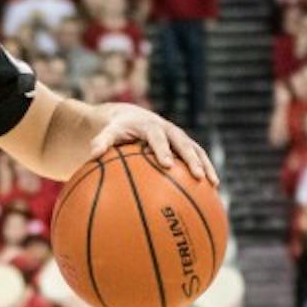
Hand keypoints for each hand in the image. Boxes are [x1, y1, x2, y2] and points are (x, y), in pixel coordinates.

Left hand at [89, 104, 217, 184]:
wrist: (131, 117)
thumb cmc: (117, 129)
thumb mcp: (107, 132)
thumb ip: (101, 142)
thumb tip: (93, 155)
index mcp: (151, 127)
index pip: (158, 138)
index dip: (163, 150)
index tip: (166, 165)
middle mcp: (169, 130)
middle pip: (184, 144)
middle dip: (191, 159)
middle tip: (197, 176)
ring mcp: (179, 137)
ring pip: (196, 150)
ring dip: (205, 165)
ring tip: (213, 183)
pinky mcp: (184, 145)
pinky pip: (198, 157)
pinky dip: (206, 170)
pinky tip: (212, 189)